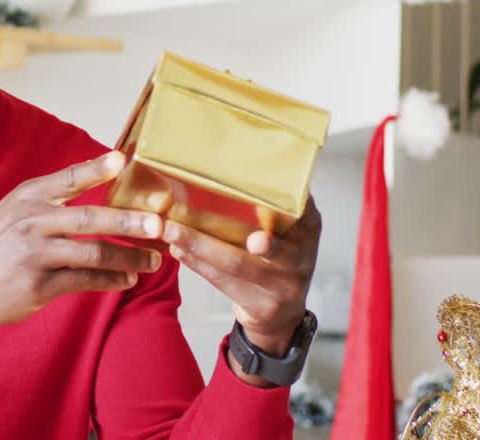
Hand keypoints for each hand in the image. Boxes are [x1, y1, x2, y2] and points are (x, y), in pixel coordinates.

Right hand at [0, 151, 165, 355]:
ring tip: (153, 261)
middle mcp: (30, 222)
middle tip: (159, 225)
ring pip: (93, 253)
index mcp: (27, 198)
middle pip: (89, 218)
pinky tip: (128, 279)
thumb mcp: (14, 211)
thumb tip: (99, 179)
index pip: (67, 178)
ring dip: (129, 257)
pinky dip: (111, 280)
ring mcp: (34, 255)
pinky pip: (84, 280)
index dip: (96, 168)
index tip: (123, 159)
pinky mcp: (38, 285)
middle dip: (129, 221)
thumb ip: (51, 198)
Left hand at [161, 194, 320, 385]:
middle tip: (182, 222)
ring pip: (234, 264)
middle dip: (219, 232)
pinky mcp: (263, 306)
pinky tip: (178, 250)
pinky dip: (198, 265)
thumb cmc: (279, 258)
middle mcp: (301, 258)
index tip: (251, 190)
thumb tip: (236, 166)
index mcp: (309, 229)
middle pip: (260, 243)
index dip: (279, 201)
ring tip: (170, 232)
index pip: (299, 210)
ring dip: (198, 246)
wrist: (283, 314)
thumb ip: (275, 206)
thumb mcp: (290, 232)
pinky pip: (224, 282)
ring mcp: (285, 286)